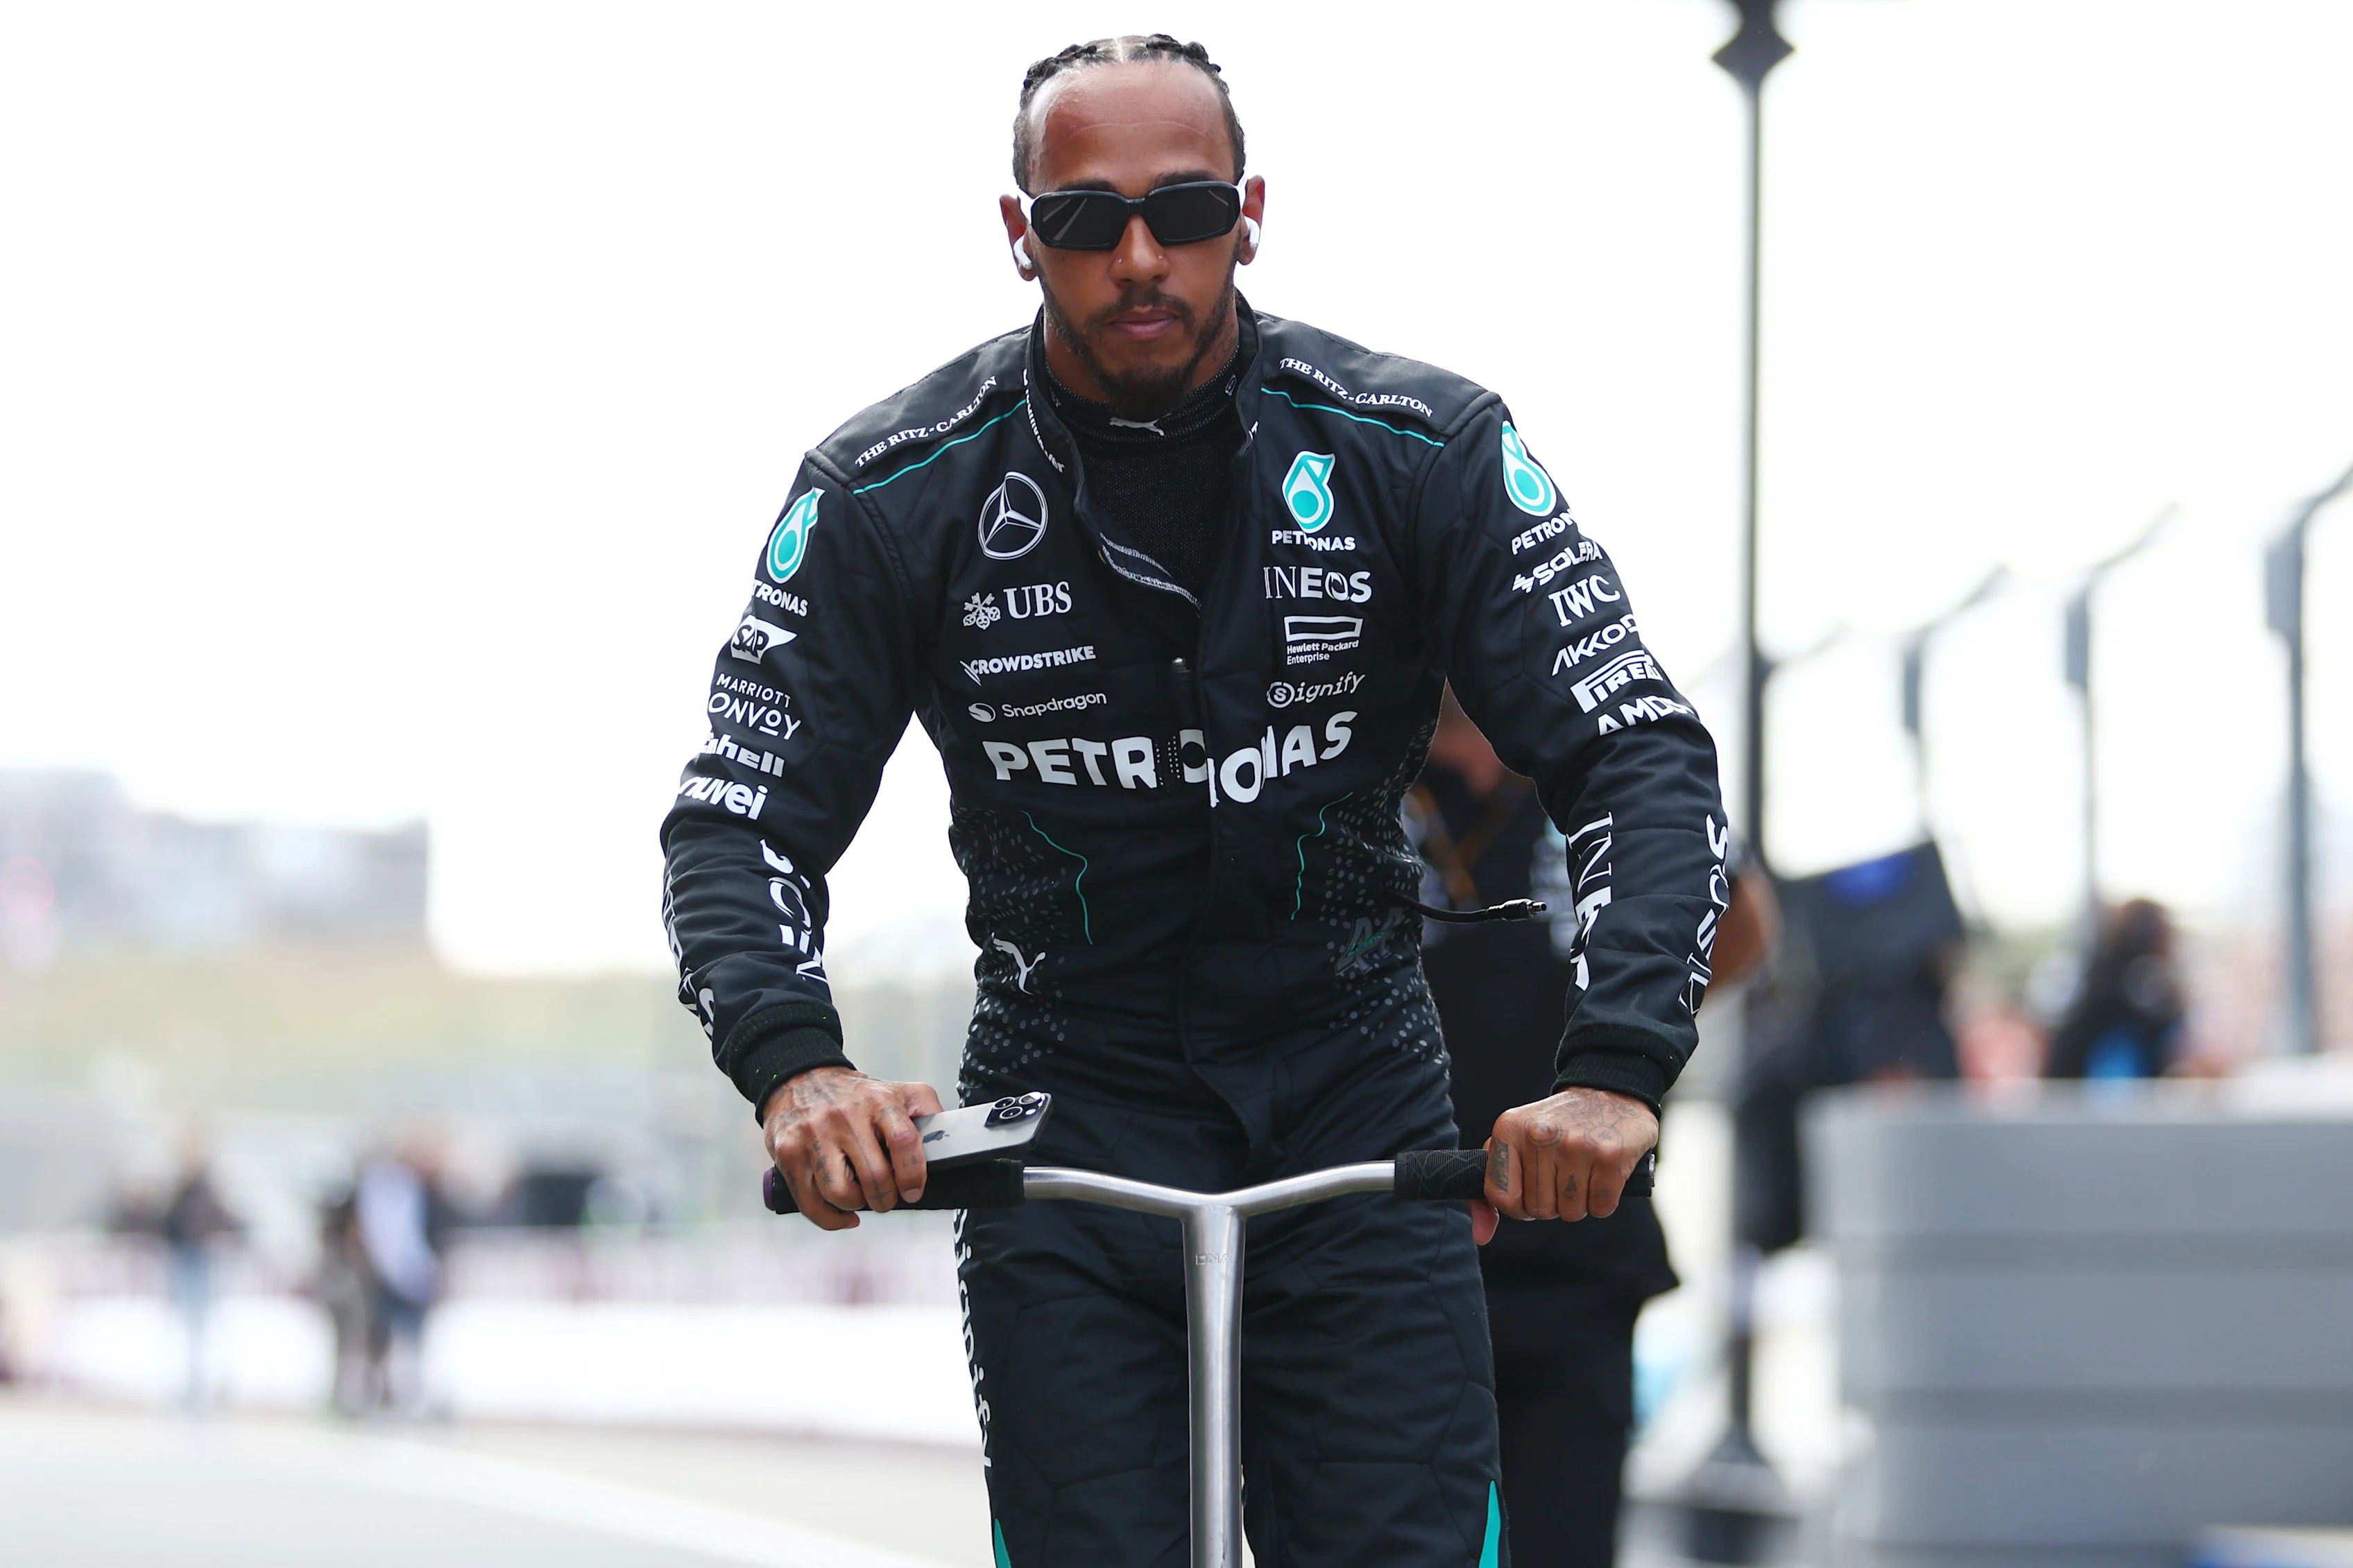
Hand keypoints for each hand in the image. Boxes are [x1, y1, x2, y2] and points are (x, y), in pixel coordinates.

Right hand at [759, 1067, 944, 1230]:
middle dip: (887, 1199)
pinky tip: (846, 1215)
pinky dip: (832, 1220)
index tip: (914, 1191)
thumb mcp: (897, 1091)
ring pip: (841, 1193)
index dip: (913, 1174)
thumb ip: (927, 1112)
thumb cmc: (855, 1096)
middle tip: (889, 1199)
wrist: (800, 1078)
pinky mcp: (788, 1154)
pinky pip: (811, 1204)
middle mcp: (844, 1117)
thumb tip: (951, 1143)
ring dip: (858, 1206)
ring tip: (862, 1198)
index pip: (903, 1141)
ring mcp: (813, 1136)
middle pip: (874, 1176)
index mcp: (879, 1101)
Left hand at [1480, 1087, 1657, 1226]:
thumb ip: (1491, 1189)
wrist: (1610, 1092)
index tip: (1531, 1189)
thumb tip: (1481, 1236)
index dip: (1518, 1205)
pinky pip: (1601, 1208)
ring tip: (1582, 1171)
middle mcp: (1540, 1135)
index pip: (1500, 1197)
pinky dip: (1603, 1200)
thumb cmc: (1557, 1127)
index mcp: (1509, 1128)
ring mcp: (1576, 1145)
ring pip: (1570, 1213)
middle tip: (1563, 1175)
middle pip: (1538, 1210)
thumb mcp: (1516, 1143)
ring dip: (1578, 1202)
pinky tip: (1602, 1173)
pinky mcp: (1610, 1156)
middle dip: (1551, 1203)